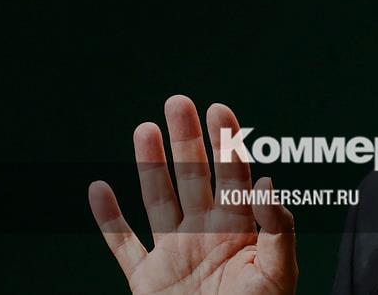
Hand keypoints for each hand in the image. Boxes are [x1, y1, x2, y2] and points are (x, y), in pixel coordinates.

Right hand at [89, 96, 297, 293]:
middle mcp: (205, 235)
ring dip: (149, 165)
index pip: (234, 177)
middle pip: (193, 177)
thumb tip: (267, 182)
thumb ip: (278, 228)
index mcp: (240, 231)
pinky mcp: (147, 281)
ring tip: (144, 128)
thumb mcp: (279, 273)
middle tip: (178, 101)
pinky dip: (107, 220)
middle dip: (186, 140)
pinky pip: (122, 246)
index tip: (219, 109)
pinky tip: (98, 188)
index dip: (227, 143)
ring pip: (157, 200)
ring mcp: (174, 256)